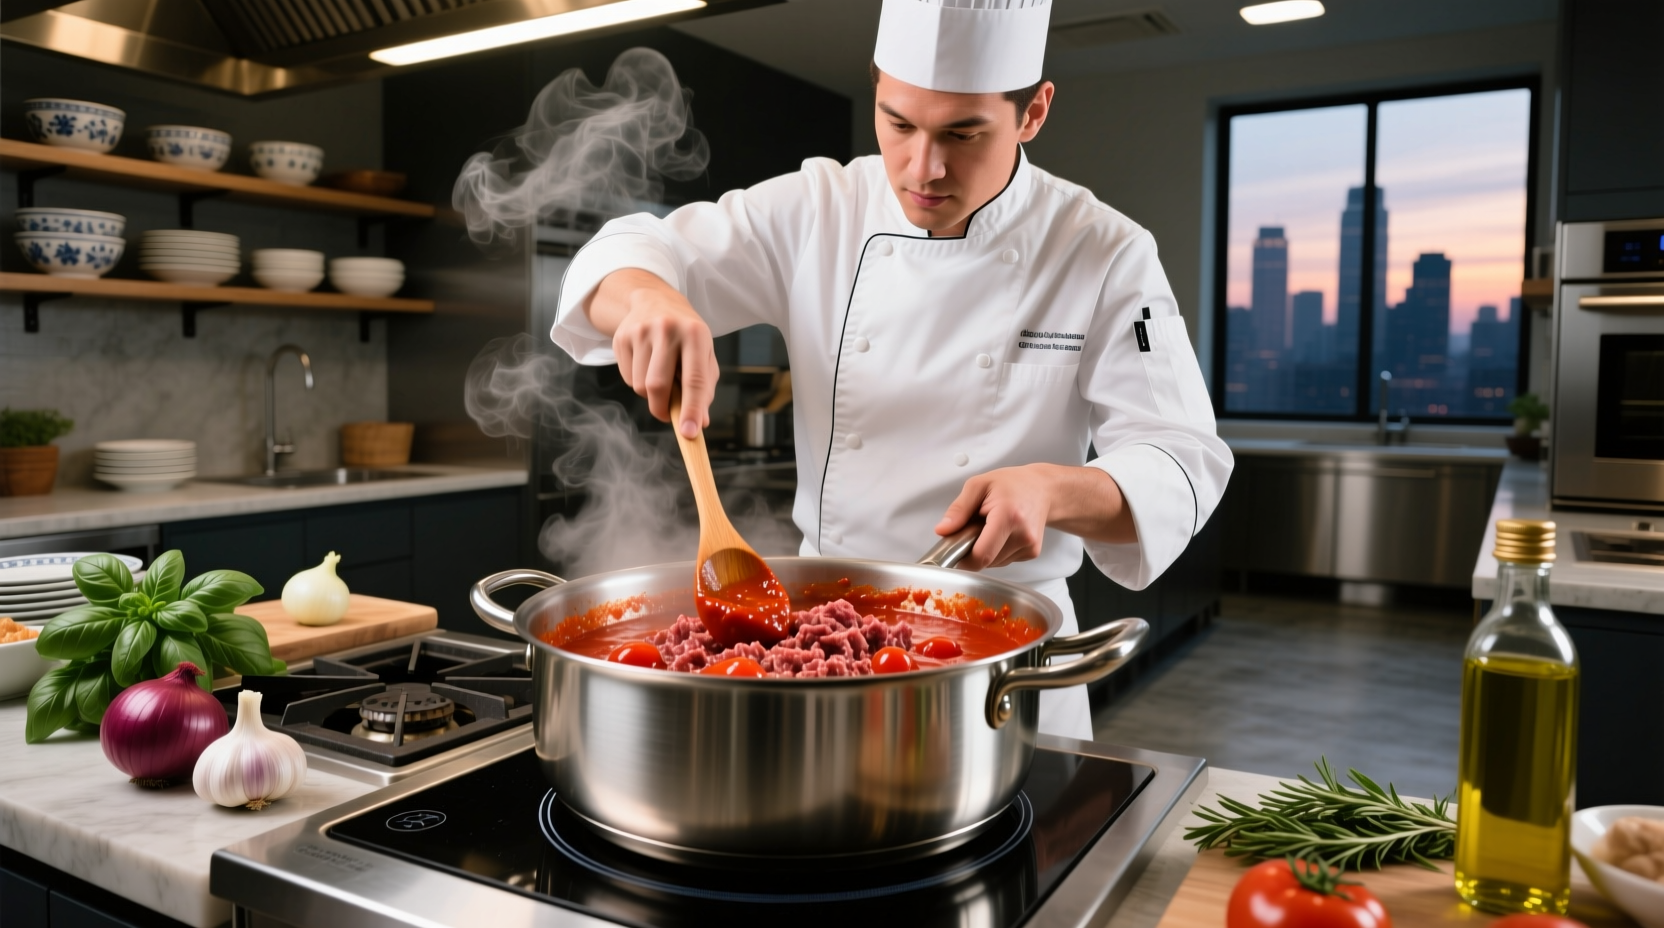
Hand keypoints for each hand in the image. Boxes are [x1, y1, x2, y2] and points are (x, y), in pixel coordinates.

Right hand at [588, 269, 716, 437]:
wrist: (653, 300)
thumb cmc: (686, 335)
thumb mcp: (703, 355)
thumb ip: (704, 389)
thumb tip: (700, 423)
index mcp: (695, 333)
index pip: (694, 379)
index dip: (692, 409)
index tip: (689, 433)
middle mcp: (666, 328)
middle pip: (658, 386)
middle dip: (662, 409)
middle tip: (668, 416)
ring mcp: (640, 331)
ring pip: (640, 386)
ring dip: (651, 395)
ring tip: (661, 376)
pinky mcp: (621, 337)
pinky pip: (626, 378)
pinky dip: (637, 382)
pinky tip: (646, 365)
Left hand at [935, 464, 1136, 569]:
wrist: (1043, 489)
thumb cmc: (1012, 484)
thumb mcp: (979, 485)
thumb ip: (958, 509)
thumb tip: (943, 530)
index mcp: (1007, 516)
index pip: (981, 554)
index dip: (963, 558)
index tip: (955, 549)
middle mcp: (1022, 534)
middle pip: (986, 560)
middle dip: (973, 550)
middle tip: (974, 529)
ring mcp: (1030, 546)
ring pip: (994, 563)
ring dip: (986, 550)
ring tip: (990, 528)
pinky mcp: (1032, 553)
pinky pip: (1004, 560)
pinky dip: (997, 550)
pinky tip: (1002, 533)